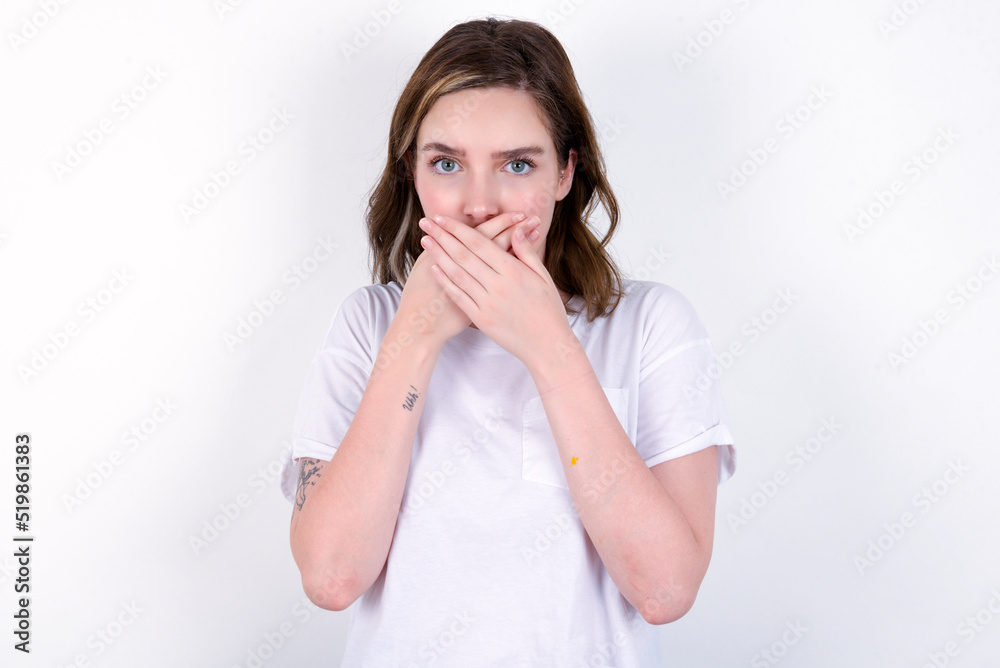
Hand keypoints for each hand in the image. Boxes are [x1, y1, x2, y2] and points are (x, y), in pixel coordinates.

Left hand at [417, 212, 570, 366]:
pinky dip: (445, 282)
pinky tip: (434, 269)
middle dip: (442, 236)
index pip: (479, 243)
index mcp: (514, 271)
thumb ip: (526, 252)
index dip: (458, 229)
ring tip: (425, 241)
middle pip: (463, 255)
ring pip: (457, 274)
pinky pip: (459, 297)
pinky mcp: (481, 319)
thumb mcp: (543, 276)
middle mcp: (498, 285)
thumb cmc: (548, 310)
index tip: (442, 218)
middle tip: (425, 223)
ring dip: (438, 255)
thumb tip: (516, 230)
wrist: (547, 345)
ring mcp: (487, 303)